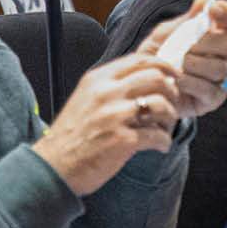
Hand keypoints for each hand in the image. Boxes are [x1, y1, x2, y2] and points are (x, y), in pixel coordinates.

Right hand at [34, 52, 184, 195]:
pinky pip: (157, 135)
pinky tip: (160, 146)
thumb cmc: (72, 135)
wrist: (53, 167)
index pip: (140, 60)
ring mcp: (113, 116)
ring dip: (171, 116)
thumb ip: (111, 86)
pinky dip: (164, 141)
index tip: (173, 77)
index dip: (164, 66)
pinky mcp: (121, 140)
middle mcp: (106, 93)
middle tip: (173, 104)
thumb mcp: (86, 98)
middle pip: (156, 77)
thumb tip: (144, 78)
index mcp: (98, 79)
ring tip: (166, 127)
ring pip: (160, 104)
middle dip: (172, 91)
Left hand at [134, 0, 226, 118]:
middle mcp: (224, 54)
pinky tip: (177, 80)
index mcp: (216, 32)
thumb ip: (185, 20)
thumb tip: (204, 1)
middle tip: (184, 46)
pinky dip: (191, 83)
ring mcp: (221, 77)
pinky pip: (211, 90)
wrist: (144, 83)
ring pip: (220, 68)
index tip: (213, 10)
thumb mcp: (165, 33)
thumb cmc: (158, 54)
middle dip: (205, 43)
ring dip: (195, 64)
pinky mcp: (214, 98)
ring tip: (177, 65)